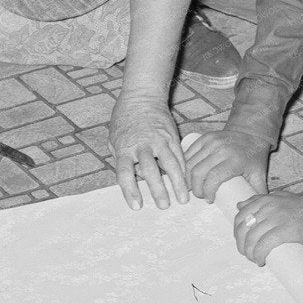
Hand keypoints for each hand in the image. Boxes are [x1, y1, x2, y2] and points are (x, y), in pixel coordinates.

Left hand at [109, 95, 187, 210]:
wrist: (141, 96)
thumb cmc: (124, 120)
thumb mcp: (114, 138)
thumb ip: (122, 159)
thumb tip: (136, 178)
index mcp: (124, 148)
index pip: (125, 174)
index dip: (130, 191)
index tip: (137, 206)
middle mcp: (141, 145)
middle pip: (150, 171)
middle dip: (158, 190)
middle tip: (164, 206)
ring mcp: (158, 140)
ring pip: (170, 164)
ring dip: (177, 183)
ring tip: (183, 198)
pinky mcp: (171, 135)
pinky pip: (179, 155)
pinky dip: (183, 169)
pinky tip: (187, 181)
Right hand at [184, 129, 270, 201]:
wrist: (251, 134)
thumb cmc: (254, 158)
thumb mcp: (259, 176)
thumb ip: (256, 195)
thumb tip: (248, 212)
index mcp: (235, 160)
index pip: (214, 178)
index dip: (207, 191)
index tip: (210, 199)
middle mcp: (222, 149)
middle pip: (198, 171)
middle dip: (196, 188)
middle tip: (200, 195)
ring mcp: (211, 141)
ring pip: (190, 163)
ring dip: (188, 178)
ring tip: (194, 187)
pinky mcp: (204, 137)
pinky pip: (188, 153)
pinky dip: (185, 166)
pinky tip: (188, 175)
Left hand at [232, 186, 302, 264]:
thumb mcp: (279, 197)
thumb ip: (260, 199)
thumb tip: (239, 204)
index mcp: (265, 200)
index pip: (240, 217)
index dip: (237, 233)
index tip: (242, 242)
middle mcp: (268, 208)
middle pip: (243, 230)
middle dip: (242, 245)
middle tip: (247, 254)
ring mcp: (276, 219)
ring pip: (252, 239)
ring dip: (250, 253)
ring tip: (255, 259)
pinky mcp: (286, 231)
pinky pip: (264, 245)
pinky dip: (259, 255)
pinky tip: (261, 261)